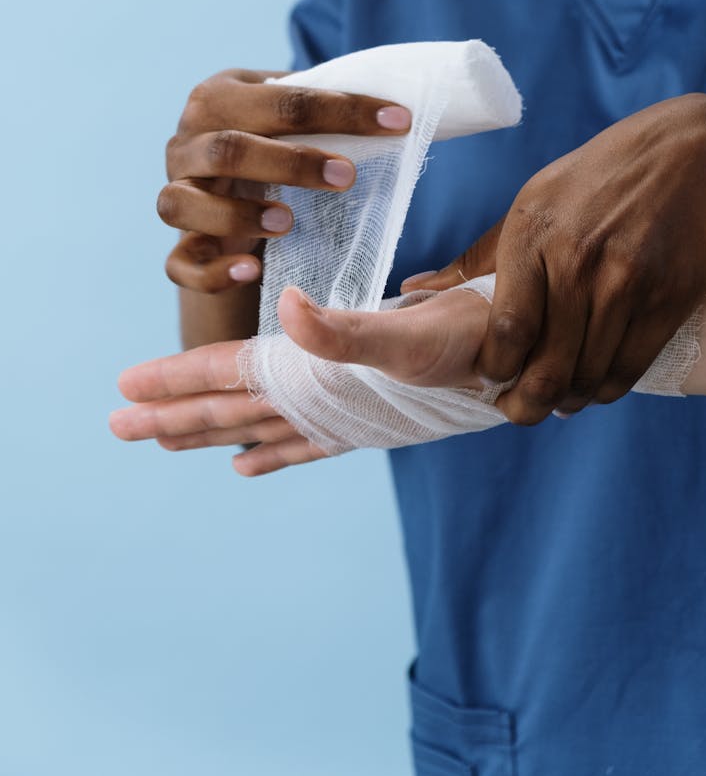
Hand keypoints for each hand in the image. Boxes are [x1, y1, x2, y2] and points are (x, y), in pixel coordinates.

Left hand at [111, 284, 492, 474]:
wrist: (519, 365)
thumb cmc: (467, 342)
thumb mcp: (408, 331)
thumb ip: (345, 330)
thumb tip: (289, 309)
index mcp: (316, 375)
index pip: (230, 374)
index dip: (176, 378)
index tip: (125, 388)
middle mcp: (318, 402)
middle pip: (229, 410)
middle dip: (172, 415)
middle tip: (117, 425)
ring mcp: (339, 415)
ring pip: (256, 427)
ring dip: (209, 432)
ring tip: (165, 440)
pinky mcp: (362, 419)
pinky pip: (302, 443)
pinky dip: (270, 453)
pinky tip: (246, 466)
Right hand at [160, 68, 410, 292]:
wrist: (225, 189)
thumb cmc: (270, 144)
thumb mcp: (288, 117)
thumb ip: (323, 106)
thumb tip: (397, 110)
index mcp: (218, 98)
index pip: (280, 99)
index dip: (342, 110)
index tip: (397, 122)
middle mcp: (185, 143)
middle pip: (227, 149)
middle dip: (291, 163)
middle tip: (346, 178)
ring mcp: (174, 194)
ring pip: (182, 204)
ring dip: (238, 215)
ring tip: (288, 223)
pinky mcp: (177, 246)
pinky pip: (180, 264)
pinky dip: (212, 271)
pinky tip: (251, 271)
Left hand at [403, 94, 705, 423]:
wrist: (692, 150)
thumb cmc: (600, 175)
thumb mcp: (533, 200)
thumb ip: (479, 256)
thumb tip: (415, 288)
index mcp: (532, 235)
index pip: (506, 329)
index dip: (494, 369)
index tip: (489, 379)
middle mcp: (577, 261)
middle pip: (546, 364)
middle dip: (526, 403)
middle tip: (517, 411)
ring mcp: (626, 282)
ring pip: (588, 373)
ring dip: (568, 399)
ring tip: (556, 401)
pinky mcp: (667, 298)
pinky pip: (629, 366)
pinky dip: (607, 388)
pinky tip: (594, 388)